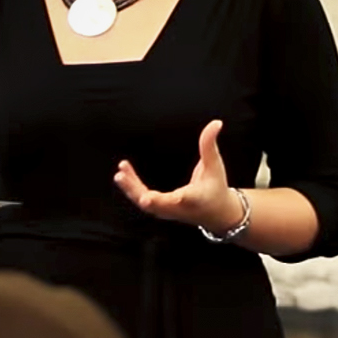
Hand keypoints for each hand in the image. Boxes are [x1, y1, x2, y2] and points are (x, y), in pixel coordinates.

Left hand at [113, 119, 243, 231]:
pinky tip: (123, 174)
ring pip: (145, 204)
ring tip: (120, 171)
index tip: (148, 199)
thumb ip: (210, 144)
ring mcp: (167, 211)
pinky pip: (143, 201)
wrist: (218, 214)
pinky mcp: (161, 210)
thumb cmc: (216, 188)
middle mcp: (178, 208)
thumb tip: (216, 123)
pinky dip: (132, 189)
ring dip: (130, 188)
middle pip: (153, 204)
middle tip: (121, 176)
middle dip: (136, 192)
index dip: (163, 200)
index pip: (179, 200)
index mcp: (193, 199)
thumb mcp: (215, 166)